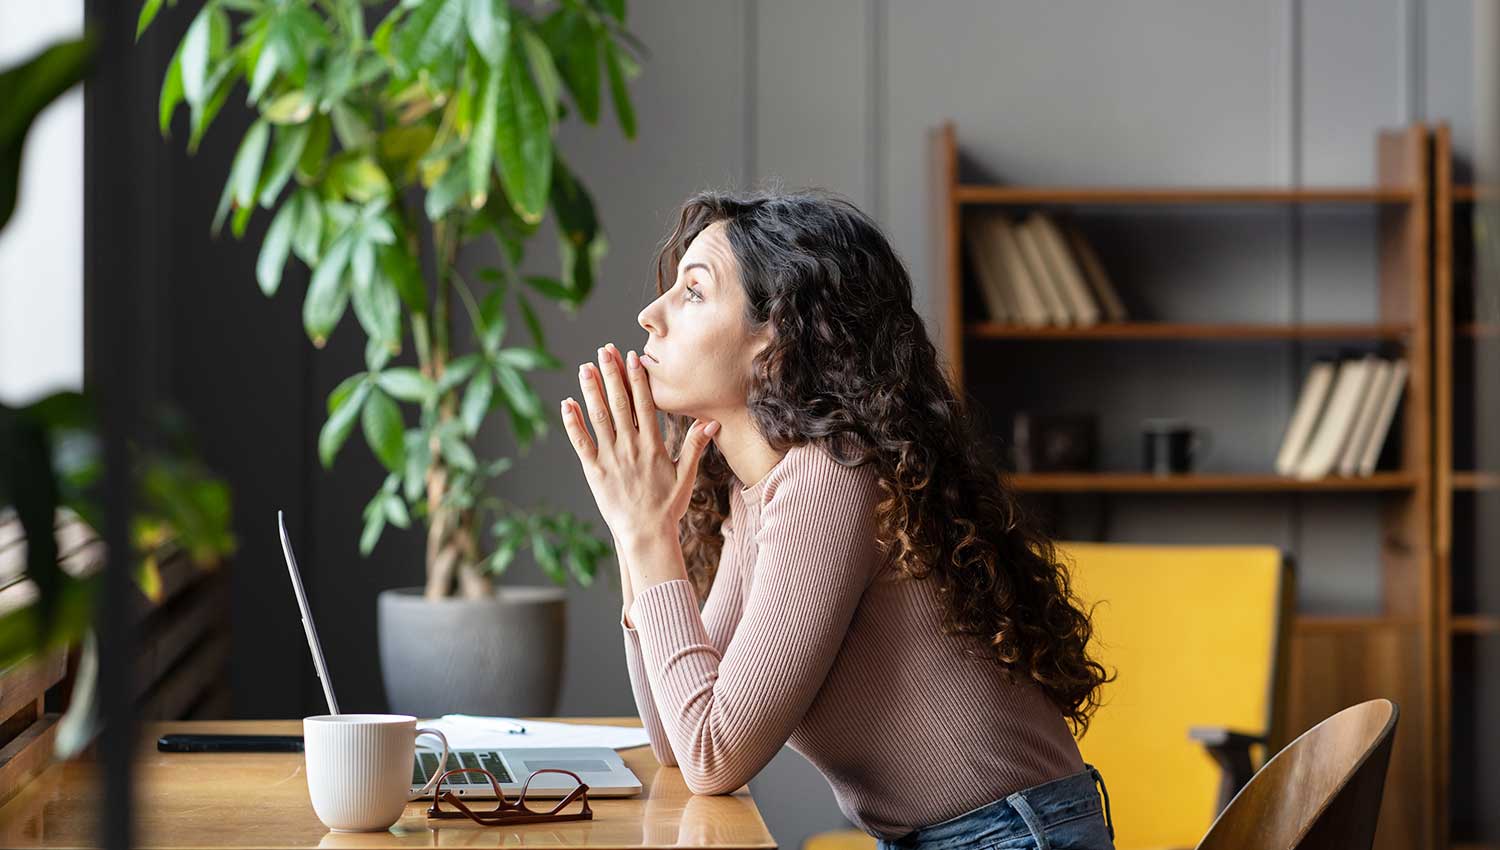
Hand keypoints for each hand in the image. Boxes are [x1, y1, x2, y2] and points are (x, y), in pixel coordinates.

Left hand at [561, 343, 719, 545]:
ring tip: (585, 368)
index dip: (638, 379)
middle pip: (619, 404)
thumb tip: (712, 422)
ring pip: (599, 418)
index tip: (633, 357)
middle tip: (604, 350)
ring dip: (591, 391)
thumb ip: (696, 446)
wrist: (646, 535)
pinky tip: (567, 404)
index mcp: (653, 446)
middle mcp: (630, 447)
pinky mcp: (594, 471)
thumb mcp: (687, 476)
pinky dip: (573, 423)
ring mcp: (611, 458)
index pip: (645, 405)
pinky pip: (581, 443)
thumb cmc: (668, 507)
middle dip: (612, 374)